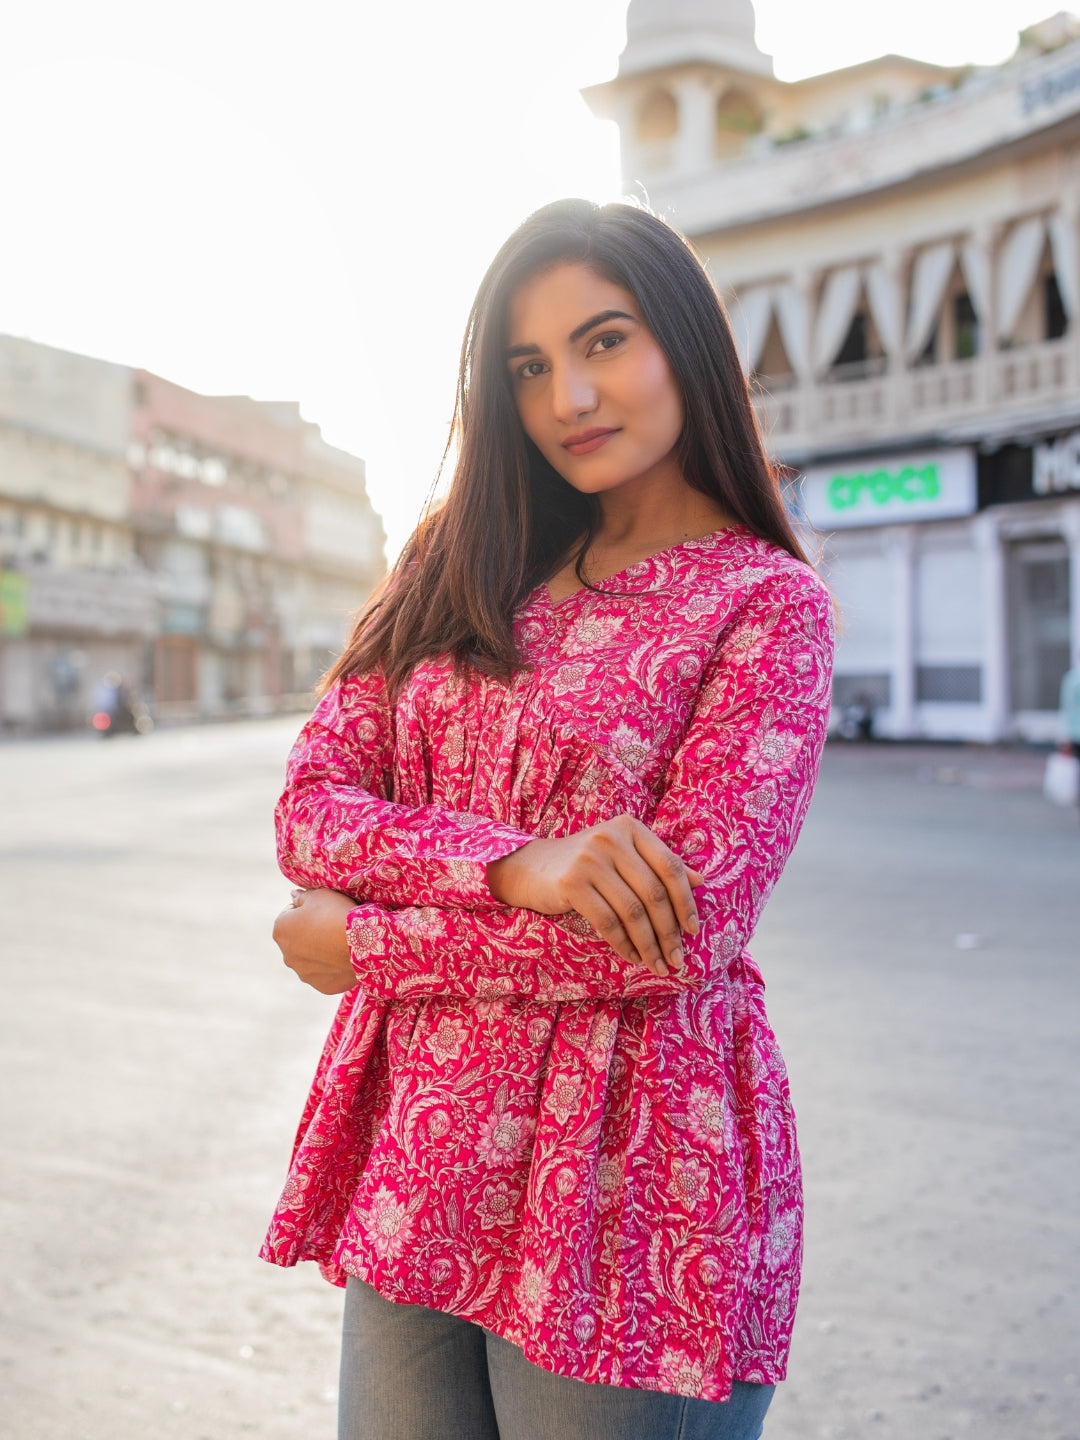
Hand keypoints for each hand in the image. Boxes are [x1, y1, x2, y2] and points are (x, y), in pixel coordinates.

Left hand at [272, 887, 357, 993]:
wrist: (362, 942)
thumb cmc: (337, 913)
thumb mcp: (319, 894)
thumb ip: (302, 895)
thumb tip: (293, 895)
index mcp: (281, 930)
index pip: (290, 915)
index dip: (307, 910)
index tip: (323, 911)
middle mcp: (286, 955)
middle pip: (298, 940)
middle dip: (310, 934)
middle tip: (332, 926)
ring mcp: (303, 973)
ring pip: (310, 959)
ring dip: (320, 952)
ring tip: (340, 943)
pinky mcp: (321, 986)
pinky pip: (325, 974)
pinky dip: (332, 967)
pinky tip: (344, 957)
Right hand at [486, 815, 703, 977]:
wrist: (531, 868)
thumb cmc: (585, 864)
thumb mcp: (624, 857)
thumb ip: (659, 865)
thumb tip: (701, 881)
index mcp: (631, 828)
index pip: (670, 866)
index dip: (686, 902)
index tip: (693, 931)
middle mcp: (612, 838)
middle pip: (654, 892)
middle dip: (669, 931)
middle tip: (678, 959)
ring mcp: (590, 859)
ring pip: (632, 911)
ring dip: (649, 945)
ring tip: (658, 965)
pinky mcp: (571, 883)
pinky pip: (607, 921)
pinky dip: (624, 944)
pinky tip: (631, 957)